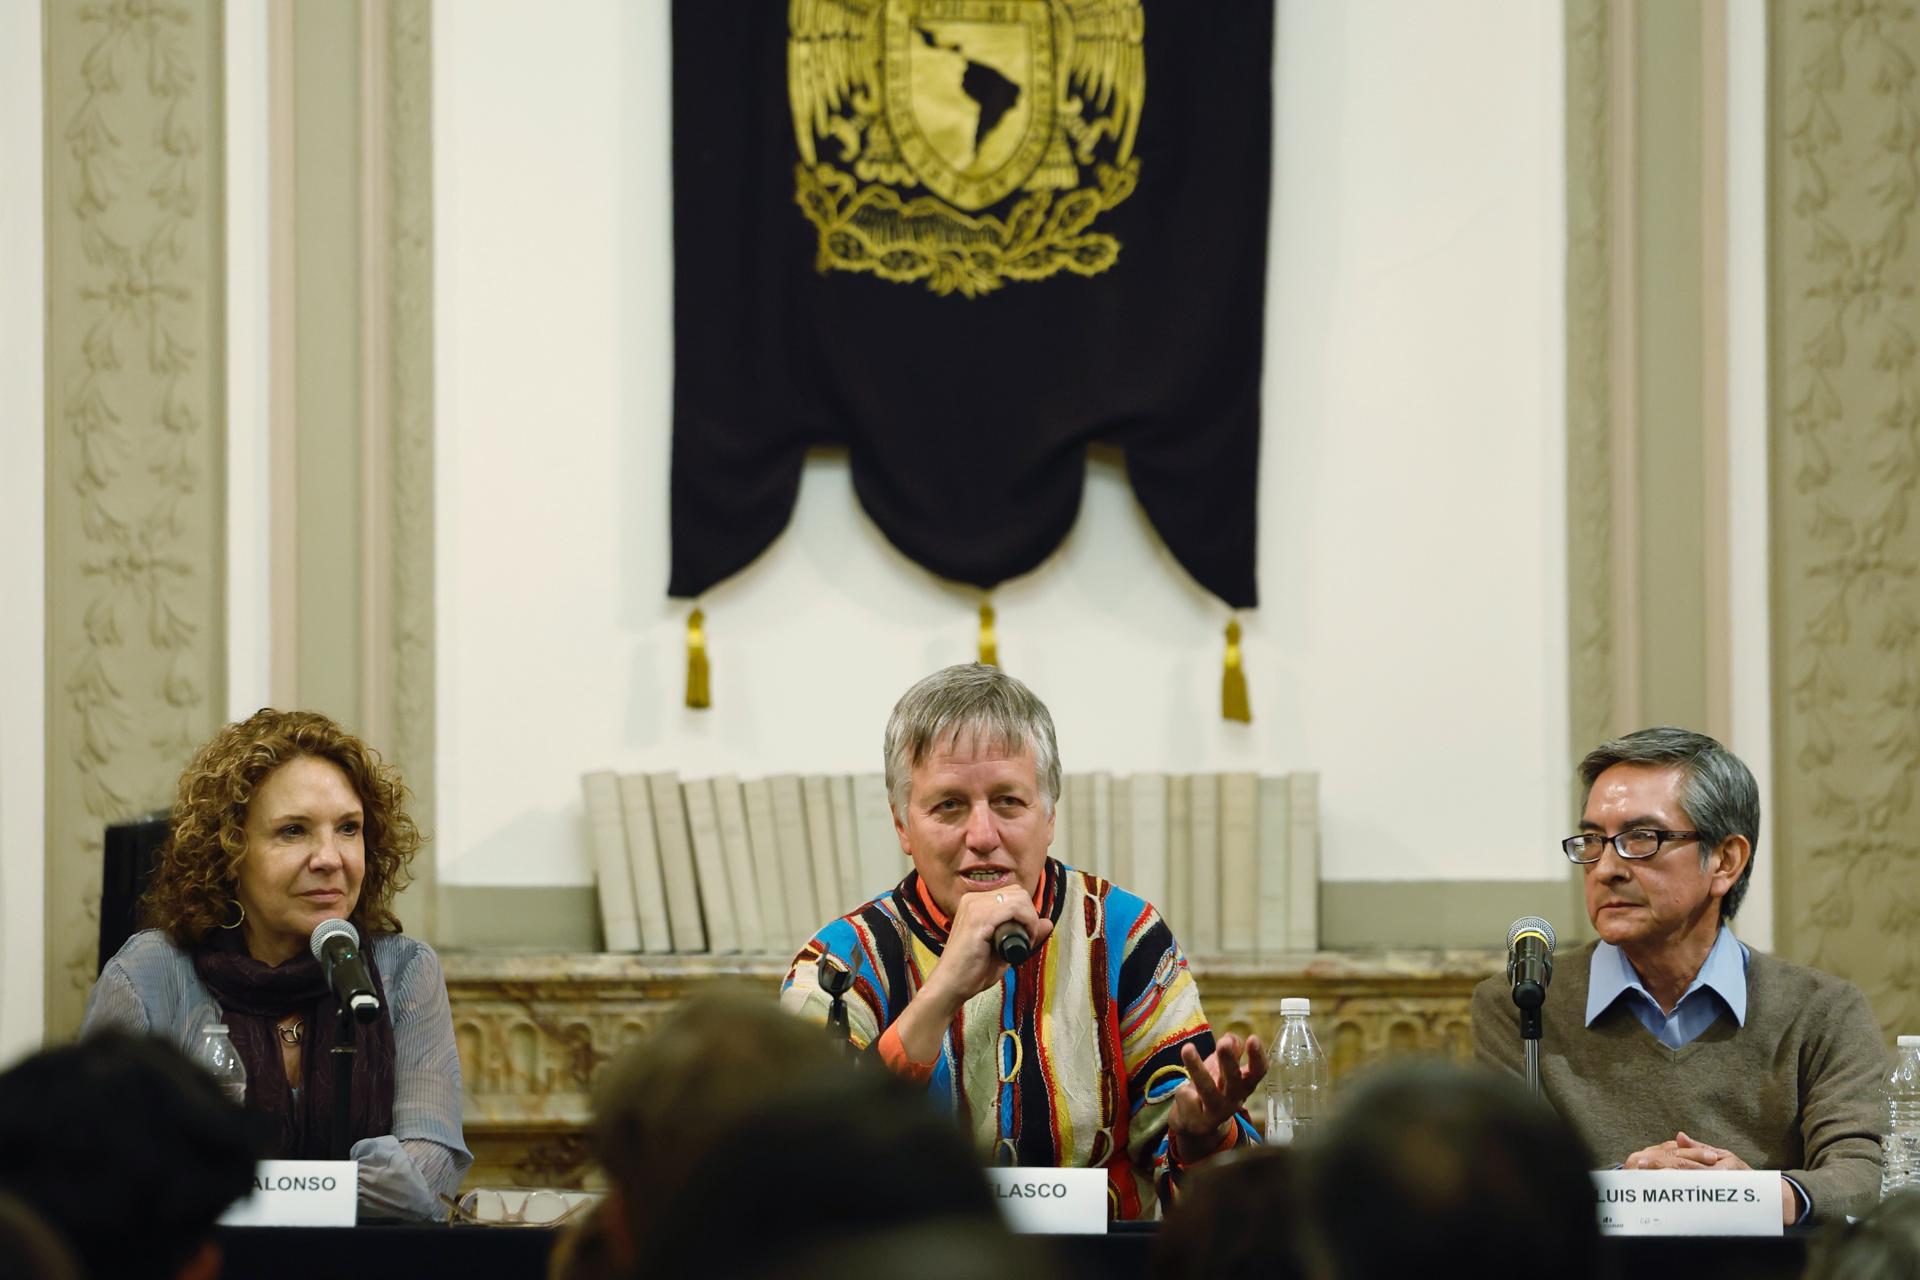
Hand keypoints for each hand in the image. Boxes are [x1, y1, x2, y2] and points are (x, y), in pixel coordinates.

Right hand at [928, 887, 1052, 1004]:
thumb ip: (1025, 933)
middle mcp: (973, 899)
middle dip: (1030, 915)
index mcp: (975, 902)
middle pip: (1018, 892)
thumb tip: (1048, 922)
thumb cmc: (972, 970)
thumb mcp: (1004, 948)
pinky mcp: (978, 919)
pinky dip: (1026, 924)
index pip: (1013, 893)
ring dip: (1030, 920)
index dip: (1026, 913)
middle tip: (1026, 939)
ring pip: (1019, 898)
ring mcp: (974, 906)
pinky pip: (1014, 909)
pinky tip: (1023, 941)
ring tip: (1024, 942)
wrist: (950, 986)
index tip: (1026, 936)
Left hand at [1170, 1033, 1266, 1158]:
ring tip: (1188, 1048)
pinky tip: (1184, 1092)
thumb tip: (1231, 1037)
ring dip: (1198, 1069)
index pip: (1257, 1072)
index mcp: (1243, 1085)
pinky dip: (1183, 1090)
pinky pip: (1186, 1095)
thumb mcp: (1222, 1068)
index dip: (1257, 1057)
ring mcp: (1216, 1111)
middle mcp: (1234, 1099)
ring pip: (1207, 1090)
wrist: (1198, 1126)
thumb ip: (1230, 1051)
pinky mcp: (1198, 1120)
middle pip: (1234, 1080)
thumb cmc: (1214, 1089)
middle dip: (1229, 1061)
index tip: (1253, 1038)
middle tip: (1224, 1043)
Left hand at [1626, 1134, 1793, 1224]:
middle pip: (1683, 1175)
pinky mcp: (1719, 1206)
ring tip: (1643, 1183)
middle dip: (1658, 1172)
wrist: (1769, 1198)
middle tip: (1637, 1169)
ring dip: (1664, 1185)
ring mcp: (1719, 1192)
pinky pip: (1696, 1202)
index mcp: (1718, 1165)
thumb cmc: (1743, 1174)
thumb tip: (1679, 1136)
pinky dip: (1677, 1199)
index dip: (1662, 1161)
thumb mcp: (1725, 1156)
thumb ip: (1700, 1148)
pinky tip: (1661, 1198)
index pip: (1685, 1162)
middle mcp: (1719, 1178)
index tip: (1642, 1159)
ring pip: (1687, 1189)